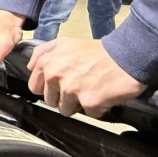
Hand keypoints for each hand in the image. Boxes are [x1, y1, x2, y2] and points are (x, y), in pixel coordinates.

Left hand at [26, 38, 146, 117]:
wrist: (126, 57)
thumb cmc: (98, 51)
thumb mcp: (66, 43)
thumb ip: (43, 52)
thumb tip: (31, 67)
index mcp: (48, 62)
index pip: (35, 86)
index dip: (49, 88)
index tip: (60, 85)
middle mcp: (56, 75)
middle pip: (50, 100)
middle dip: (63, 97)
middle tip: (80, 85)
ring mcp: (70, 89)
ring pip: (66, 110)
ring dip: (78, 104)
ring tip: (91, 89)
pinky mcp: (87, 101)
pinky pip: (88, 114)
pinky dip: (96, 107)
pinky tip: (102, 94)